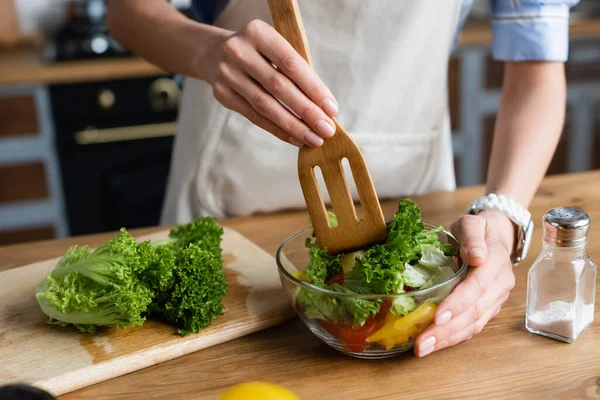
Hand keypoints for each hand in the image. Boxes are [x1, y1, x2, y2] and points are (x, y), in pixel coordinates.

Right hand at [204, 19, 337, 147]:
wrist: (215, 53)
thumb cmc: (260, 52)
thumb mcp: (276, 47)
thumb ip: (298, 70)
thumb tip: (324, 107)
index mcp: (258, 32)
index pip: (291, 64)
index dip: (313, 88)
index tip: (332, 109)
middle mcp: (239, 51)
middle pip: (278, 87)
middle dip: (306, 111)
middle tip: (326, 129)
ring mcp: (227, 73)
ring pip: (265, 106)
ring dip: (293, 125)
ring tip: (314, 139)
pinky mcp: (222, 94)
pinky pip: (254, 117)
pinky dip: (277, 130)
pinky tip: (295, 138)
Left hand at [414, 211, 516, 356]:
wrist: (494, 237)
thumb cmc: (477, 230)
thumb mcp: (472, 223)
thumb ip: (472, 236)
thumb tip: (476, 256)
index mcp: (496, 263)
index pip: (476, 288)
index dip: (457, 304)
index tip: (437, 317)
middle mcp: (499, 286)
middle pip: (474, 312)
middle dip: (446, 330)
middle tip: (422, 343)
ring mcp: (495, 300)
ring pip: (473, 325)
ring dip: (448, 339)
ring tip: (423, 349)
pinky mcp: (488, 309)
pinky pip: (472, 327)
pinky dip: (453, 338)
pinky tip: (434, 345)